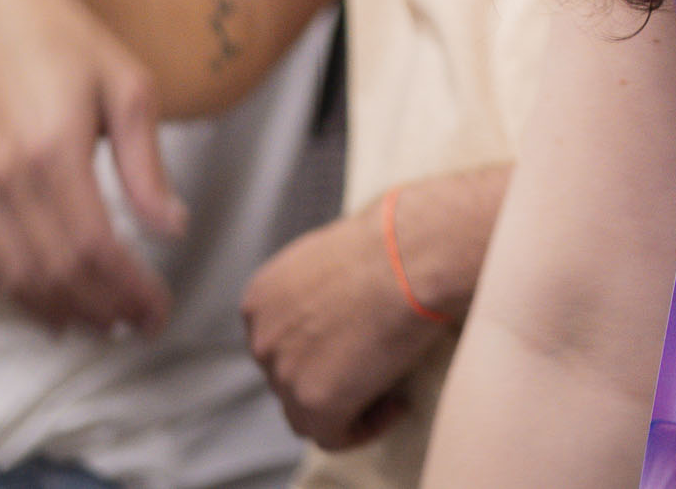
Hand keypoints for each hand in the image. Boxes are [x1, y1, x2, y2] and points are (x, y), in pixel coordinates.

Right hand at [0, 0, 181, 332]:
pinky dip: (23, 296)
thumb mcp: (131, 91)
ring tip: (108, 325)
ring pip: (18, 277)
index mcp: (53, 150)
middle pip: (56, 272)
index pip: (94, 248)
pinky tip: (57, 311)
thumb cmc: (77, 47)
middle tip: (143, 324)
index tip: (160, 309)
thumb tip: (172, 230)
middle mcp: (6, 177)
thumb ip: (147, 166)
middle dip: (104, 309)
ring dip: (64, 312)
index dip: (128, 289)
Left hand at [240, 206, 446, 449]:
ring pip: (306, 412)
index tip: (355, 346)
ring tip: (388, 391)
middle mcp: (261, 337)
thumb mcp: (334, 256)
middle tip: (373, 368)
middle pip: (289, 379)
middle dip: (329, 376)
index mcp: (261, 299)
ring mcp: (284, 372)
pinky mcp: (316, 400)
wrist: (414, 253)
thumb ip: (321, 290)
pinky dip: (365, 427)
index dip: (317, 351)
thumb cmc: (394, 241)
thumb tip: (345, 309)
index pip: (279, 344)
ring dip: (345, 405)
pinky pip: (335, 435)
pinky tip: (396, 404)